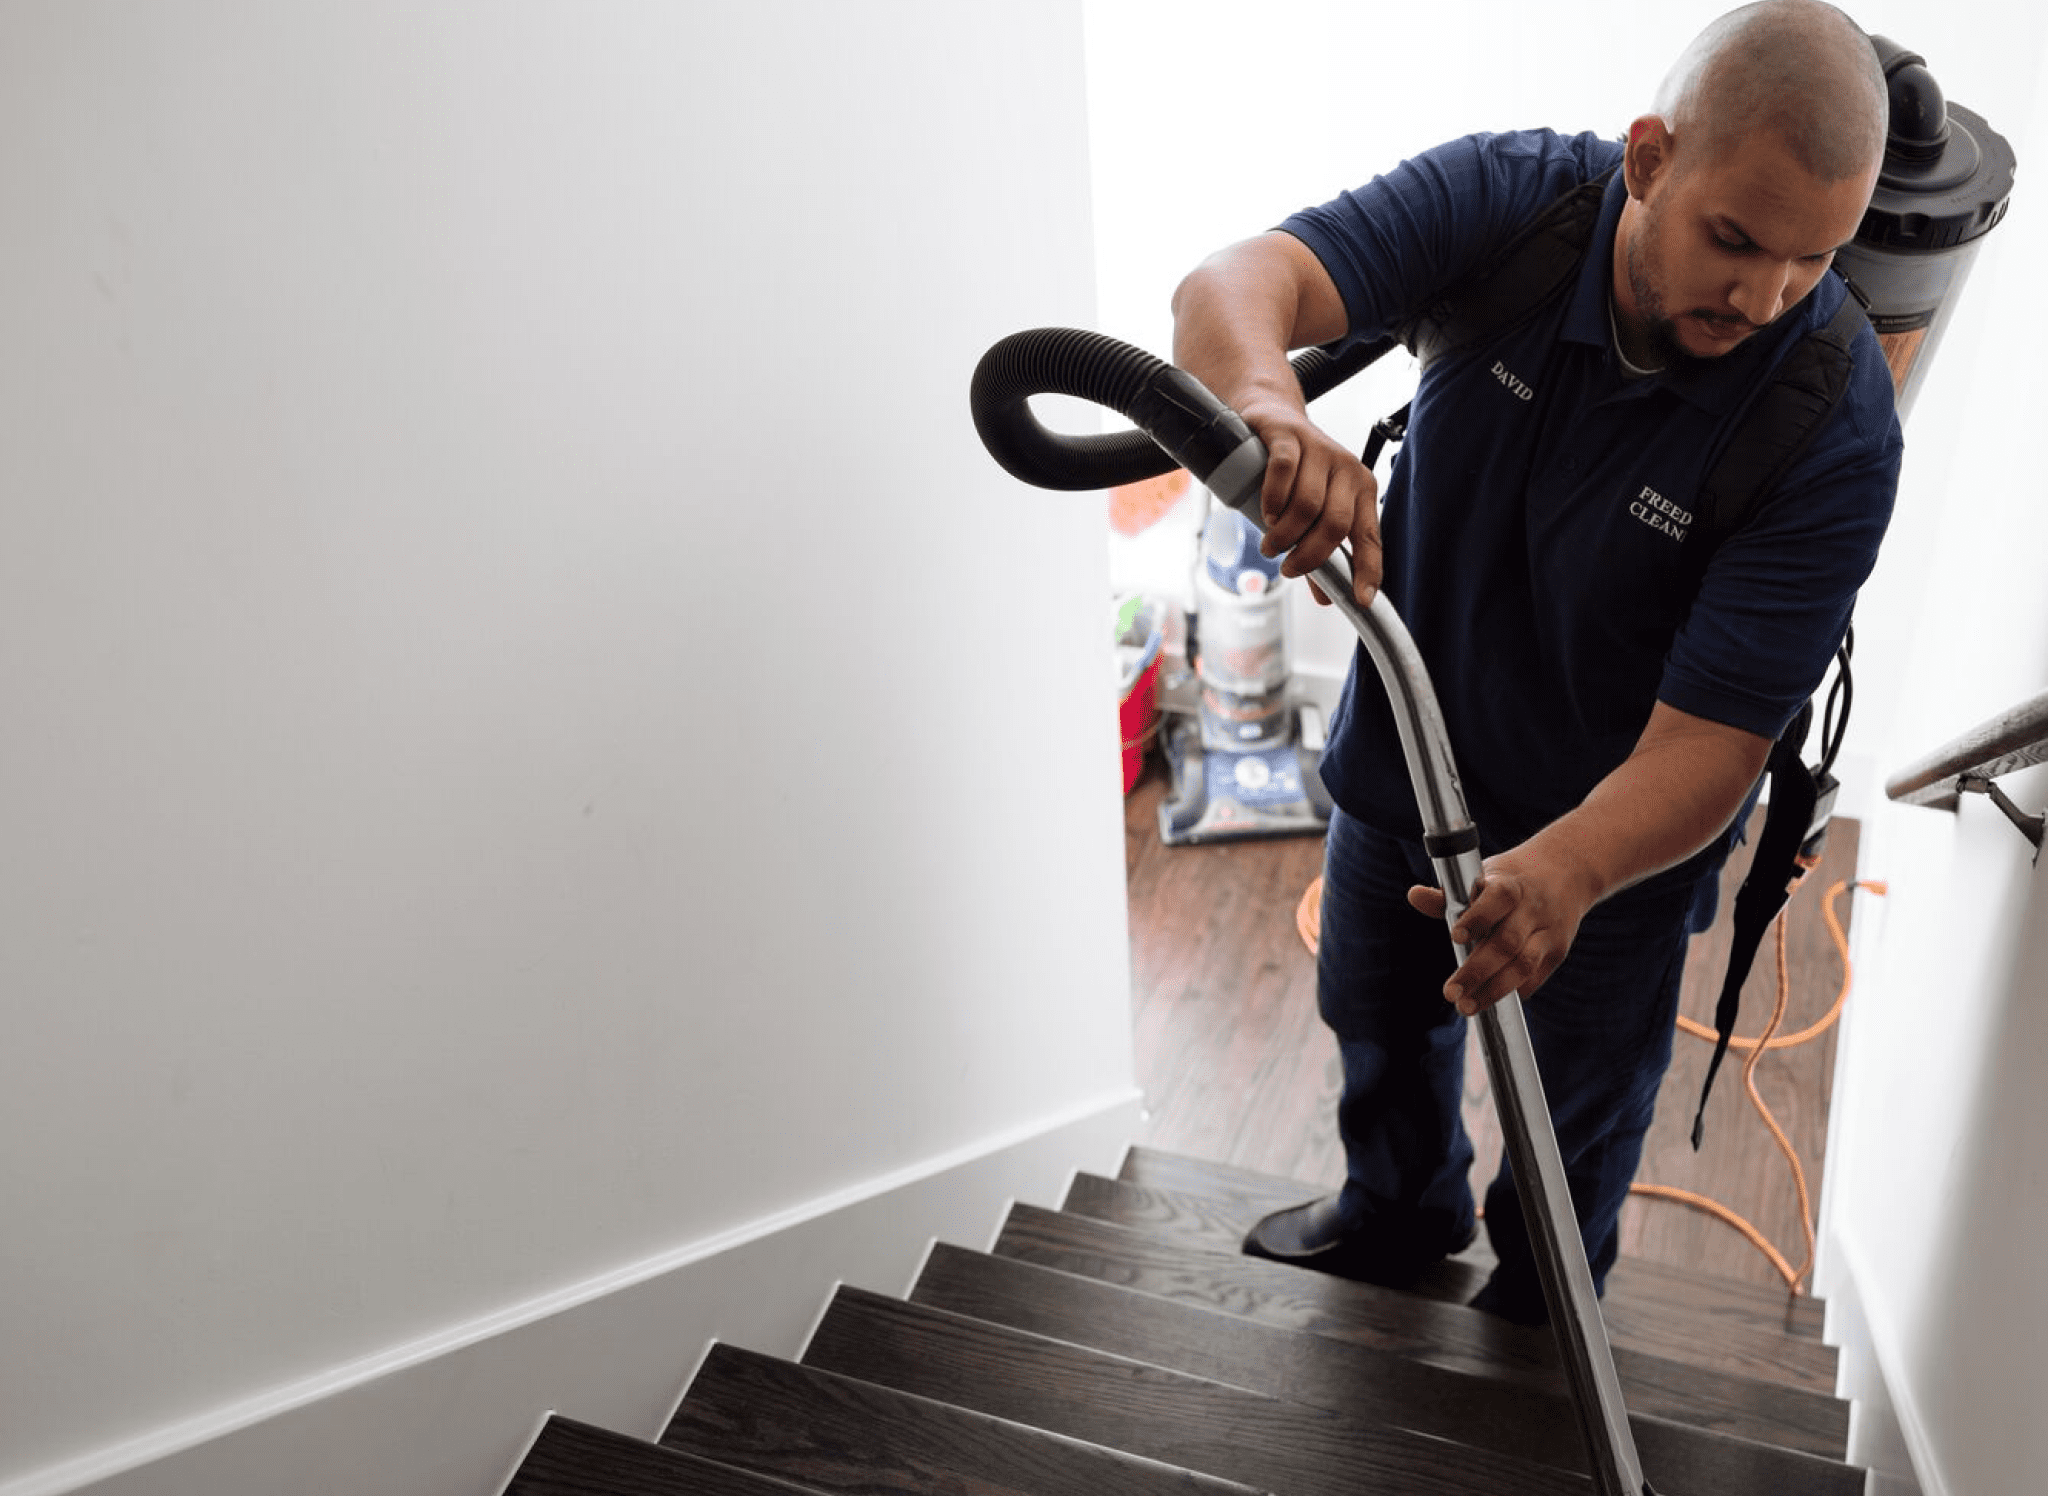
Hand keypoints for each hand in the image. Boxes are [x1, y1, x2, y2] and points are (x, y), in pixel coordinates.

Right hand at [1235, 395, 1381, 607]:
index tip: (1362, 599)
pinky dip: (1272, 500)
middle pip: (1336, 524)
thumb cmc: (1294, 474)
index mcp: (1361, 490)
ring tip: (1271, 543)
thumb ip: (1320, 553)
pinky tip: (1265, 513)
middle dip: (1308, 554)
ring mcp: (1320, 450)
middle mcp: (1347, 469)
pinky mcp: (1290, 436)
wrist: (1272, 420)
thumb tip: (1326, 597)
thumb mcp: (1311, 512)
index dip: (1369, 570)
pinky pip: (1283, 472)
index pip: (1371, 537)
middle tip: (1287, 566)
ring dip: (1285, 533)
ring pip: (1307, 503)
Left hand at [1405, 845, 1601, 1014]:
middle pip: (1507, 943)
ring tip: (1467, 1006)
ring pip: (1524, 965)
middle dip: (1477, 971)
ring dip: (1494, 990)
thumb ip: (1448, 894)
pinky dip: (1514, 990)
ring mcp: (1549, 931)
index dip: (1477, 918)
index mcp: (1510, 884)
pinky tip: (1493, 1001)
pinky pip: (1535, 977)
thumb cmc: (1510, 879)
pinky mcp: (1558, 950)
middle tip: (1451, 993)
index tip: (1455, 937)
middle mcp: (1533, 908)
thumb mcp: (1483, 876)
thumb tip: (1414, 896)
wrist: (1567, 871)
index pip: (1497, 899)